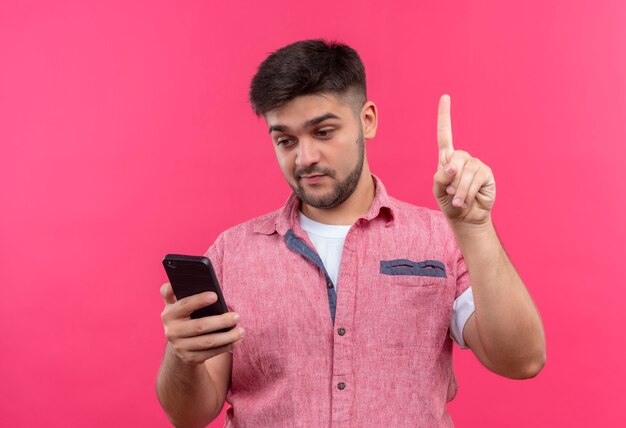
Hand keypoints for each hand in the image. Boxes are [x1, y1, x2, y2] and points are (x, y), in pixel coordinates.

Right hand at [160, 283, 243, 365]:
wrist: (178, 344)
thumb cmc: (184, 315)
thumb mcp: (176, 303)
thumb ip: (177, 290)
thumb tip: (195, 277)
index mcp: (169, 313)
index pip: (184, 305)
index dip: (198, 300)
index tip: (215, 295)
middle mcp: (172, 331)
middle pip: (199, 326)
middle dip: (221, 321)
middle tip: (237, 316)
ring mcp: (180, 346)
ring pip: (208, 342)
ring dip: (228, 337)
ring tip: (242, 330)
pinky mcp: (190, 358)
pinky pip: (211, 353)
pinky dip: (227, 346)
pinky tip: (237, 340)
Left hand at [433, 94, 495, 224]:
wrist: (466, 218)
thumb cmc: (449, 203)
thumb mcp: (438, 191)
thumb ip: (440, 177)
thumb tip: (452, 165)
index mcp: (447, 159)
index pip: (445, 135)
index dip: (445, 116)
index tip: (445, 97)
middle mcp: (462, 159)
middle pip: (454, 160)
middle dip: (451, 181)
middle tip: (451, 195)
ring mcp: (476, 165)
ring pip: (465, 172)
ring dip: (459, 191)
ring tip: (458, 202)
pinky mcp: (486, 174)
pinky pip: (475, 179)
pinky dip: (468, 193)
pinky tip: (467, 200)